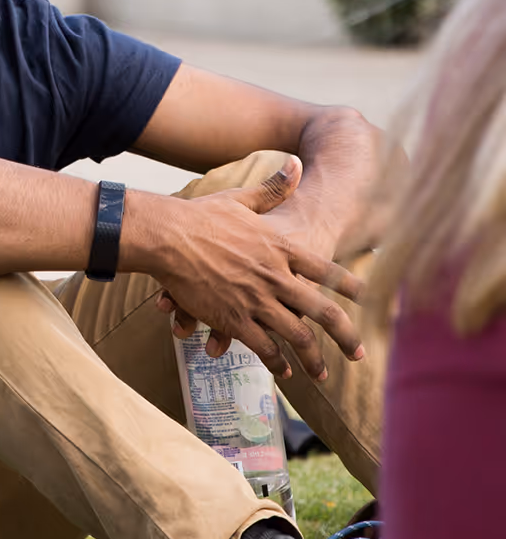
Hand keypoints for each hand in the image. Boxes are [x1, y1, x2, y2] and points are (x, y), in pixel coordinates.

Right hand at [151, 156, 364, 380]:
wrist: (168, 237)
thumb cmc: (201, 216)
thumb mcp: (241, 199)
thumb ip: (273, 188)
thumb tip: (296, 164)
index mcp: (281, 248)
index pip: (328, 270)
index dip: (350, 287)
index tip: (369, 299)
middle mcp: (276, 276)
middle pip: (323, 312)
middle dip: (345, 336)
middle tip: (359, 353)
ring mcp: (256, 300)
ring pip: (297, 336)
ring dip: (313, 358)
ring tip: (322, 374)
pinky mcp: (233, 318)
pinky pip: (263, 347)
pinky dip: (276, 362)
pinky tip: (283, 372)